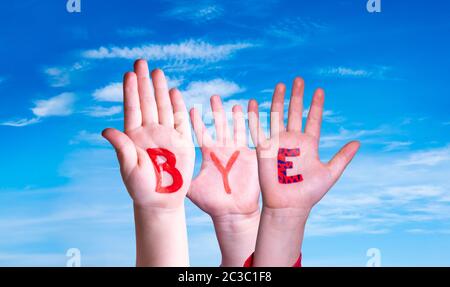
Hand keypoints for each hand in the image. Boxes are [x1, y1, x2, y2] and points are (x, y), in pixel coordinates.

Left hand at [102, 60, 194, 208]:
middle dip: (144, 82)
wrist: (161, 201)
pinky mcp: (181, 141)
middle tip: (141, 62)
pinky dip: (177, 106)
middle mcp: (149, 131)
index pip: (132, 109)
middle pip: (147, 102)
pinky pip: (179, 120)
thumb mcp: (129, 168)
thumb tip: (106, 129)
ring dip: (160, 89)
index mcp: (133, 136)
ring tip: (157, 72)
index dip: (131, 91)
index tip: (128, 74)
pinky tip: (174, 92)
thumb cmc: (141, 188)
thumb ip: (121, 148)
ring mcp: (166, 135)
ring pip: (163, 107)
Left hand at [188, 95, 259, 265]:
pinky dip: (253, 121)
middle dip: (216, 111)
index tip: (190, 108)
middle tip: (214, 97)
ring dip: (235, 115)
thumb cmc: (211, 203)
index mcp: (208, 153)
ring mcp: (237, 151)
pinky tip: (253, 108)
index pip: (201, 131)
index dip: (195, 120)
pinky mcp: (250, 155)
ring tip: (233, 103)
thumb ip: (177, 174)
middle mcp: (222, 149)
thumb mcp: (191, 187)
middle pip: (219, 124)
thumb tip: (159, 169)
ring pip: (235, 127)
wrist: (232, 213)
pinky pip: (252, 135)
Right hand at [248, 77, 358, 265]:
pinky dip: (256, 115)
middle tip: (299, 79)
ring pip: (278, 116)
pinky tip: (254, 102)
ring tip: (281, 84)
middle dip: (297, 96)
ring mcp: (279, 143)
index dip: (316, 105)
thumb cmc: (308, 193)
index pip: (313, 119)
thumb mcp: (330, 173)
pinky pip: (259, 129)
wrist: (288, 205)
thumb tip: (358, 142)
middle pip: (295, 112)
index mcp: (309, 144)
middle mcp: (294, 140)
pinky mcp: (265, 148)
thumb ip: (342, 157)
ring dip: (278, 100)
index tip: (319, 90)